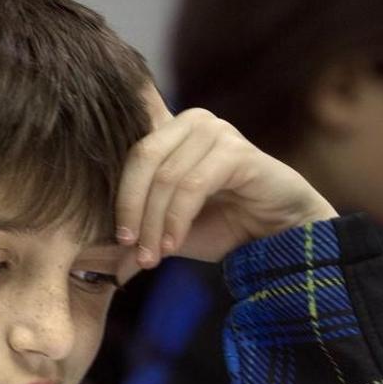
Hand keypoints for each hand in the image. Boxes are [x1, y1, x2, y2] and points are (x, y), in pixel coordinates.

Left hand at [115, 86, 335, 277]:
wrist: (282, 235)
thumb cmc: (226, 227)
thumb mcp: (170, 235)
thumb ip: (138, 238)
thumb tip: (100, 261)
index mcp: (170, 132)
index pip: (127, 150)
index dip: (116, 190)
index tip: (117, 239)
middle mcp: (191, 122)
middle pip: (140, 160)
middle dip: (131, 211)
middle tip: (130, 250)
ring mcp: (215, 131)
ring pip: (165, 177)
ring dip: (154, 223)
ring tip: (153, 257)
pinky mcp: (237, 150)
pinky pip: (192, 185)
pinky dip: (177, 219)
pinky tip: (174, 244)